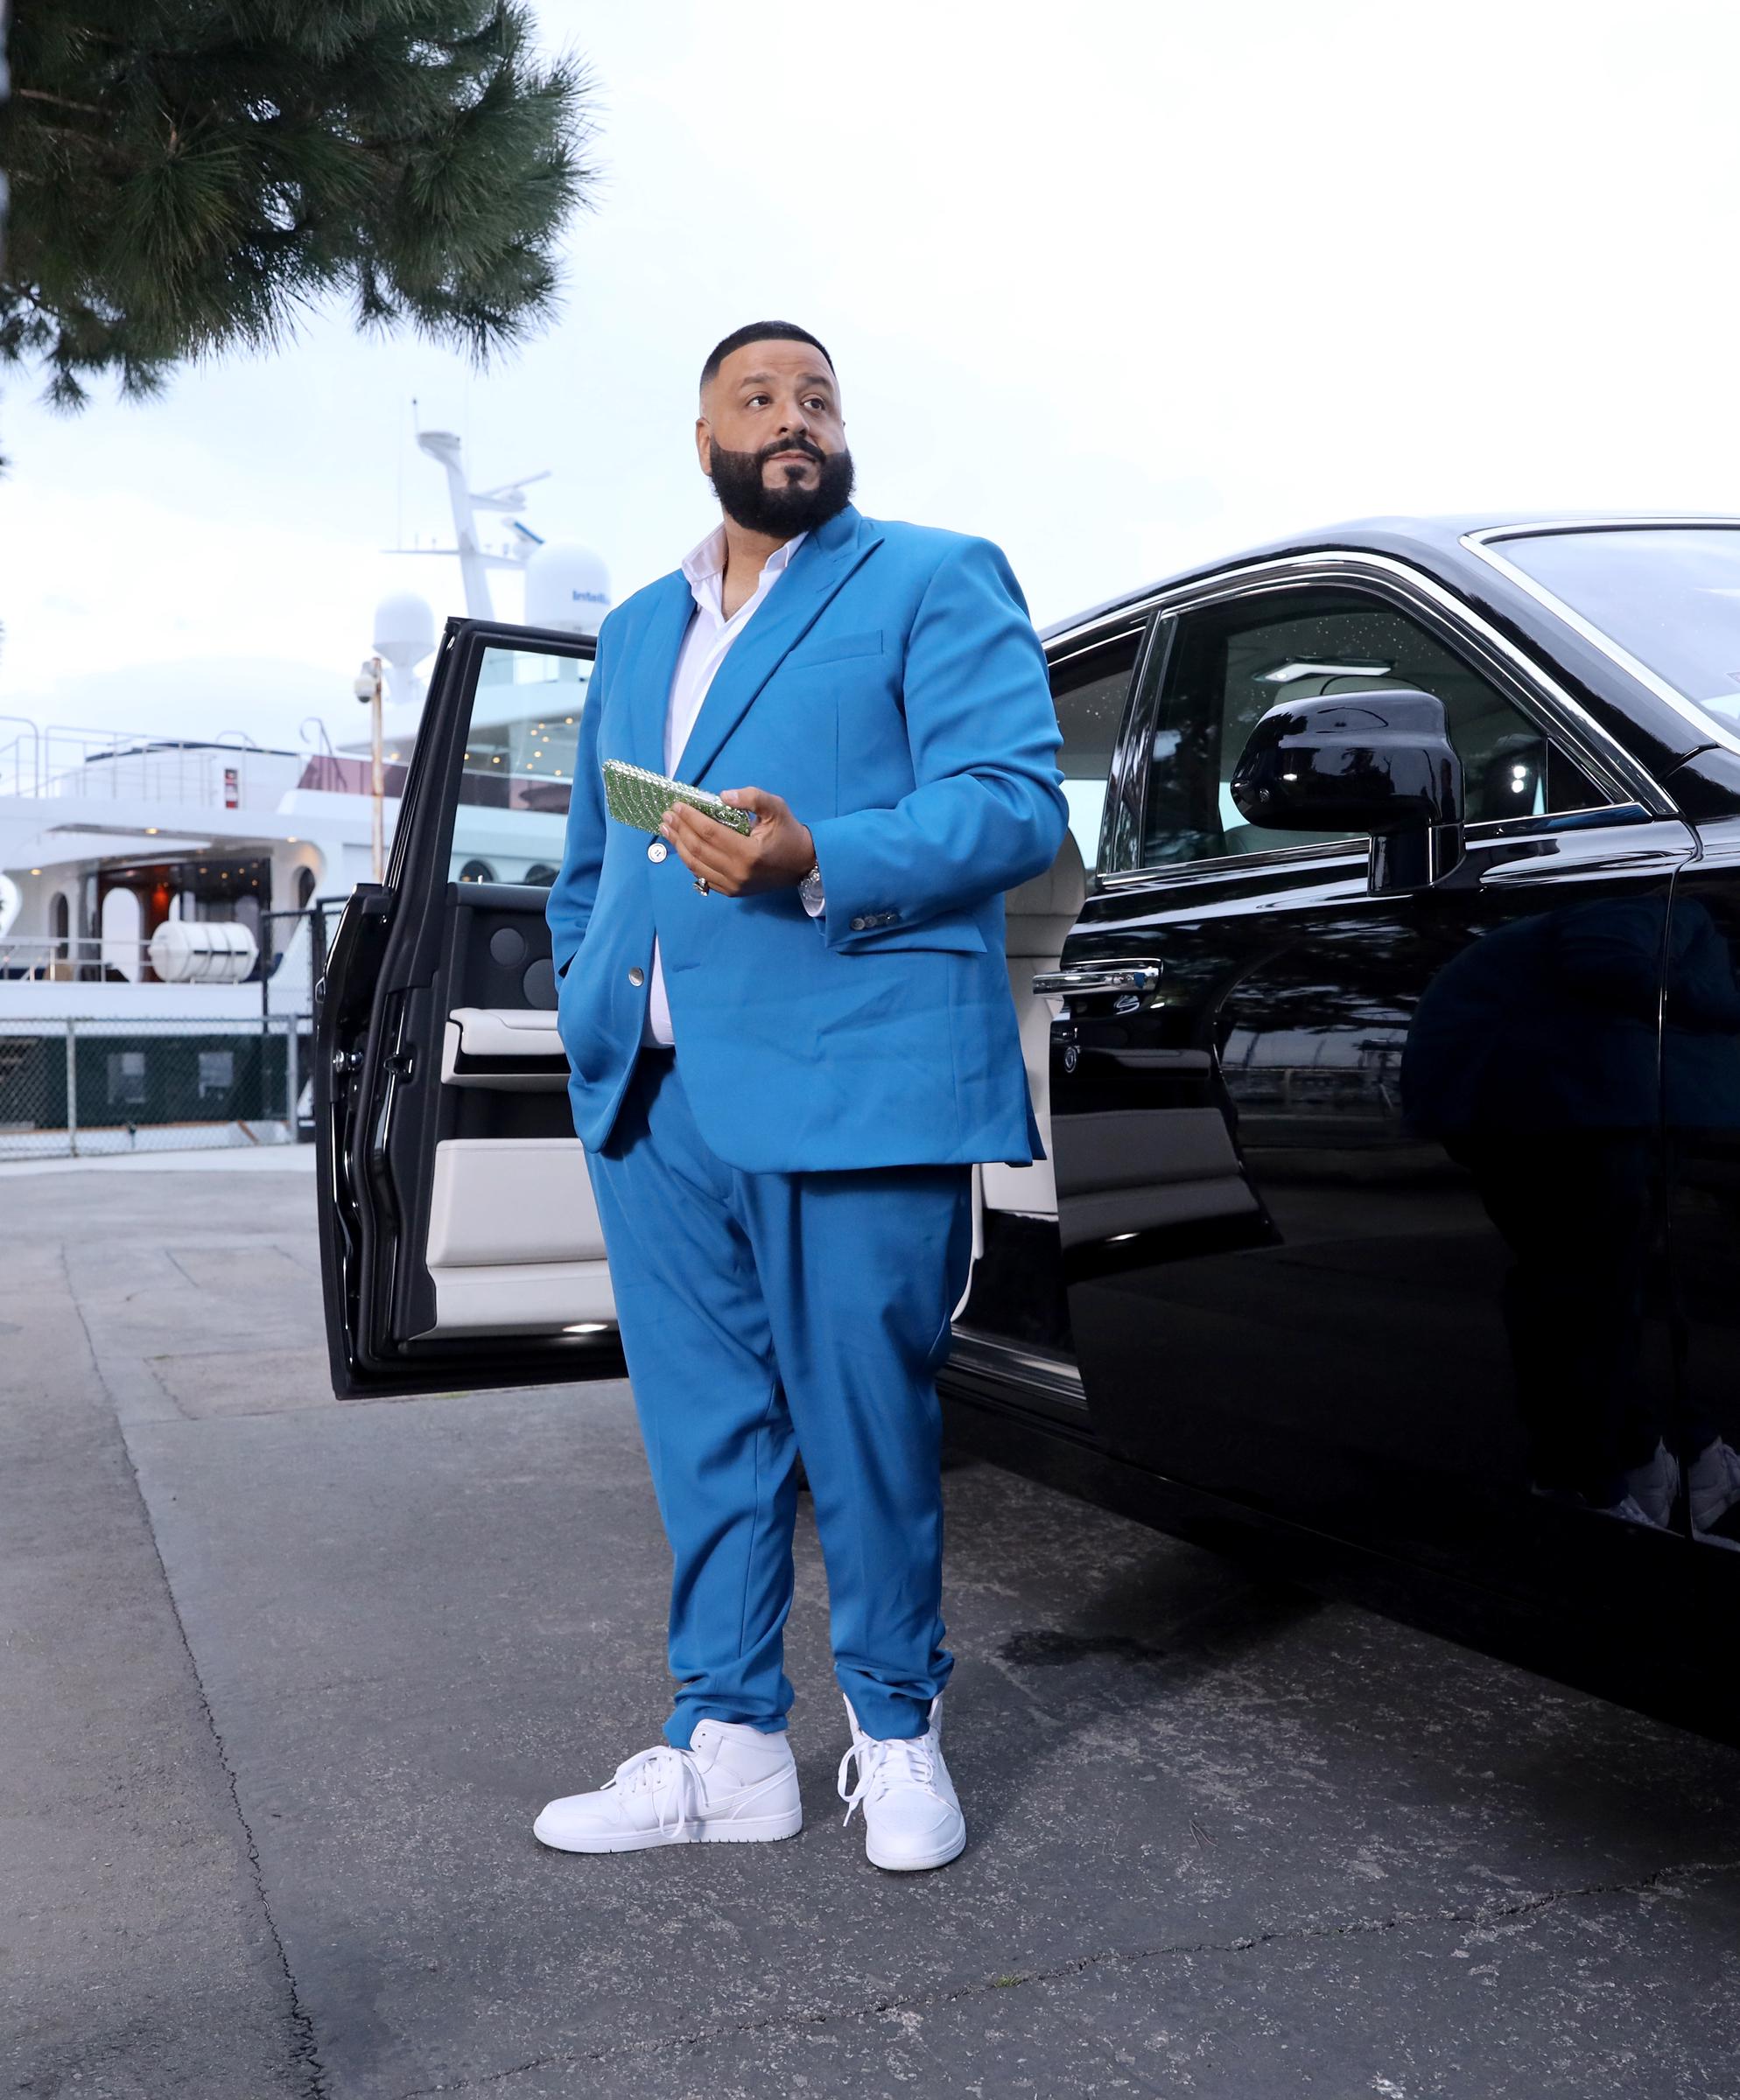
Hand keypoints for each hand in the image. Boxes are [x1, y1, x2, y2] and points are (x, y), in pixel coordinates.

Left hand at [658, 786, 814, 896]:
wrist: (803, 864)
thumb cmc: (788, 833)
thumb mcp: (776, 808)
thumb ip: (752, 797)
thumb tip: (722, 795)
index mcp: (749, 853)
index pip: (710, 833)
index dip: (690, 818)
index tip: (677, 805)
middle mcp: (738, 873)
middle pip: (698, 849)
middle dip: (679, 830)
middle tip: (667, 815)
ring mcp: (733, 885)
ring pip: (696, 865)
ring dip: (678, 846)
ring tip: (666, 829)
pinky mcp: (732, 892)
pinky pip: (703, 876)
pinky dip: (689, 860)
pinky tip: (681, 846)